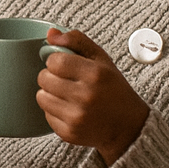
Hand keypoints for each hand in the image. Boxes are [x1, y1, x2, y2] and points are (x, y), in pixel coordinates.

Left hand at [36, 28, 149, 165]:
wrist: (127, 126)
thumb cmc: (113, 89)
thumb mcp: (101, 59)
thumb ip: (76, 41)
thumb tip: (50, 34)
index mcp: (95, 74)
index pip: (54, 61)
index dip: (56, 61)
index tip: (64, 65)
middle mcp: (85, 96)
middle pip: (44, 78)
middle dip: (51, 76)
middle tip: (66, 80)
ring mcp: (76, 117)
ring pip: (41, 97)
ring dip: (50, 94)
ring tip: (67, 95)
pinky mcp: (68, 133)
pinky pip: (46, 115)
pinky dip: (54, 111)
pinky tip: (70, 110)